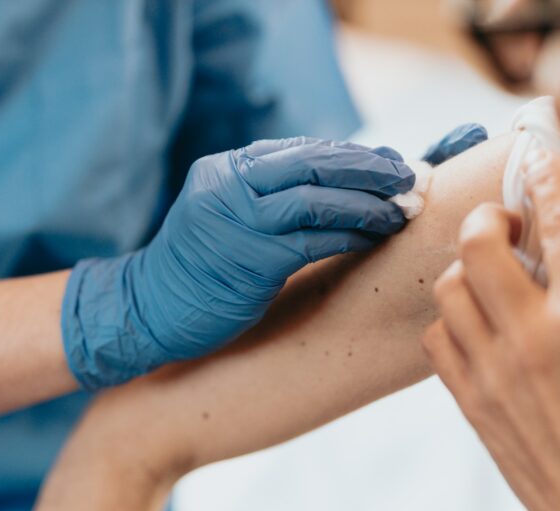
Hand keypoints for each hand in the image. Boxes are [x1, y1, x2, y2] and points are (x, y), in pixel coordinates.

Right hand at [62, 137, 414, 390]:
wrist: (150, 310)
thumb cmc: (200, 270)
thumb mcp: (227, 217)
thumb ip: (270, 197)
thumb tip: (343, 185)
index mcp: (226, 170)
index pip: (302, 151)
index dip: (353, 155)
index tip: (390, 163)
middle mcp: (230, 186)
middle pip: (315, 164)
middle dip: (370, 169)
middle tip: (409, 177)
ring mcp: (237, 222)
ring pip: (318, 200)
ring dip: (369, 204)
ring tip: (402, 210)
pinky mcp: (250, 260)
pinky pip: (313, 241)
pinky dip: (351, 236)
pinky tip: (376, 237)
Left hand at [422, 151, 559, 510]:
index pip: (559, 221)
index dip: (547, 177)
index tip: (541, 159)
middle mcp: (530, 337)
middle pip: (477, 244)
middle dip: (488, 217)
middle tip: (508, 223)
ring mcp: (492, 373)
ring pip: (447, 289)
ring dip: (467, 269)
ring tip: (493, 274)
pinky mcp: (471, 403)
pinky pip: (436, 339)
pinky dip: (452, 319)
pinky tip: (479, 324)